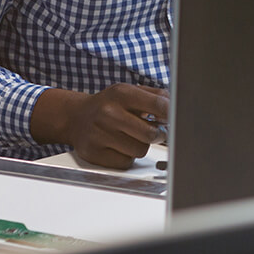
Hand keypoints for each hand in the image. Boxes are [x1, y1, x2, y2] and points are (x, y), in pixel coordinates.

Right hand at [31, 83, 168, 168]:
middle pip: (150, 133)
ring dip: (142, 146)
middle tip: (156, 132)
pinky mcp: (94, 152)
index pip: (159, 104)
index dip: (171, 114)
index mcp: (121, 93)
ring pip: (140, 150)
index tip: (175, 119)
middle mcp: (109, 112)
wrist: (75, 117)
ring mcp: (99, 133)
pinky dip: (128, 156)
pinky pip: (126, 162)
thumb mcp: (130, 92)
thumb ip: (156, 96)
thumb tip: (178, 106)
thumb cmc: (109, 105)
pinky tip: (120, 146)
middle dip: (158, 135)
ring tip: (133, 137)